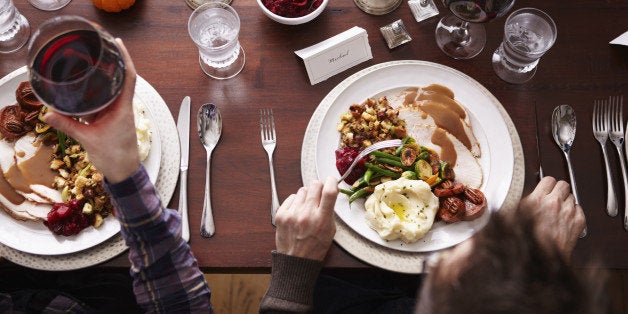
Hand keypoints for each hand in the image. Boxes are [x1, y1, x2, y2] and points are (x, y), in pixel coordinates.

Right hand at [43, 38, 139, 183]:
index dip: (125, 59)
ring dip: (102, 78)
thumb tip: (49, 113)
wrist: (124, 172)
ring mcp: (118, 112)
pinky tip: (84, 88)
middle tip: (98, 48)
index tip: (118, 44)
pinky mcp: (111, 118)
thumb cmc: (114, 156)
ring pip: (111, 90)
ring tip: (89, 63)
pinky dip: (95, 93)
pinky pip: (103, 101)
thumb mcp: (88, 139)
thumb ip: (68, 125)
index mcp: (123, 108)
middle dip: (110, 63)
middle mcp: (123, 107)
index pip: (129, 78)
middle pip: (120, 79)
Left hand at [274, 176, 337, 260]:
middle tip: (319, 195)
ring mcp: (292, 214)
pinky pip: (291, 197)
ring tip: (307, 208)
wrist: (295, 261)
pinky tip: (297, 212)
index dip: (332, 181)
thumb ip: (330, 211)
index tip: (331, 181)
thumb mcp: (330, 231)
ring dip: (307, 196)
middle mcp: (307, 215)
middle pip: (315, 185)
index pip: (329, 191)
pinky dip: (295, 202)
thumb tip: (330, 192)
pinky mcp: (281, 215)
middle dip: (319, 187)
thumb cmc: (314, 248)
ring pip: (302, 190)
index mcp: (322, 220)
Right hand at [518, 176, 584, 258]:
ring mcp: (568, 211)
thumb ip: (520, 205)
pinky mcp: (579, 221)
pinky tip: (566, 219)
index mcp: (538, 200)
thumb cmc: (530, 241)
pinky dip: (574, 212)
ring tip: (559, 211)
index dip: (547, 184)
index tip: (546, 188)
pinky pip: (579, 208)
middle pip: (563, 184)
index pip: (548, 180)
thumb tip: (520, 199)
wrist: (545, 257)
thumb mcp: (515, 218)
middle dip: (559, 190)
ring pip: (572, 196)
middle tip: (555, 197)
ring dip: (566, 202)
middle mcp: (554, 203)